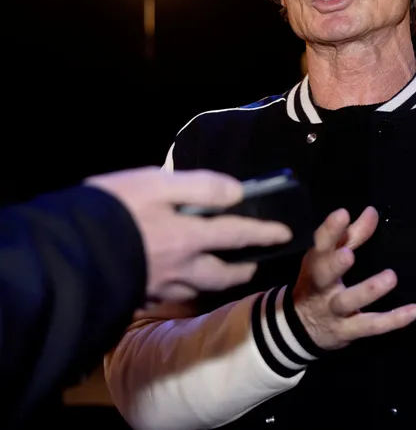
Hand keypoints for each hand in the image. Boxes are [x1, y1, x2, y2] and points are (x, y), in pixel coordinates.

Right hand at [85, 166, 292, 301]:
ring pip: (196, 289)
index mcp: (188, 237)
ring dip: (213, 282)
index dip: (264, 233)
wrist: (65, 253)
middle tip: (253, 264)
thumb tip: (237, 192)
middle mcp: (179, 268)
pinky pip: (167, 297)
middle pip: (222, 275)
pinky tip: (174, 281)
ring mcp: (156, 287)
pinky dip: (179, 289)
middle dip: (243, 270)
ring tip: (217, 272)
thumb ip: (200, 186)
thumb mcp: (156, 184)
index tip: (286, 233)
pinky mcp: (135, 296)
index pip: (238, 234)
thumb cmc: (111, 211)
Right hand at [292, 207, 415, 350]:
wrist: (301, 329)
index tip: (342, 214)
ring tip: (390, 277)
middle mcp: (321, 287)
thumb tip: (371, 211)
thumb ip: (352, 235)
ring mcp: (333, 311)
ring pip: (348, 302)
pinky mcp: (348, 331)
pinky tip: (415, 310)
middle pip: (323, 275)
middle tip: (348, 254)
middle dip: (334, 264)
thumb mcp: (329, 258)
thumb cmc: (320, 283)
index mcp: (316, 264)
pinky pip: (372, 326)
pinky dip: (394, 320)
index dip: (329, 230)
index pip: (320, 245)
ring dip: (368, 290)